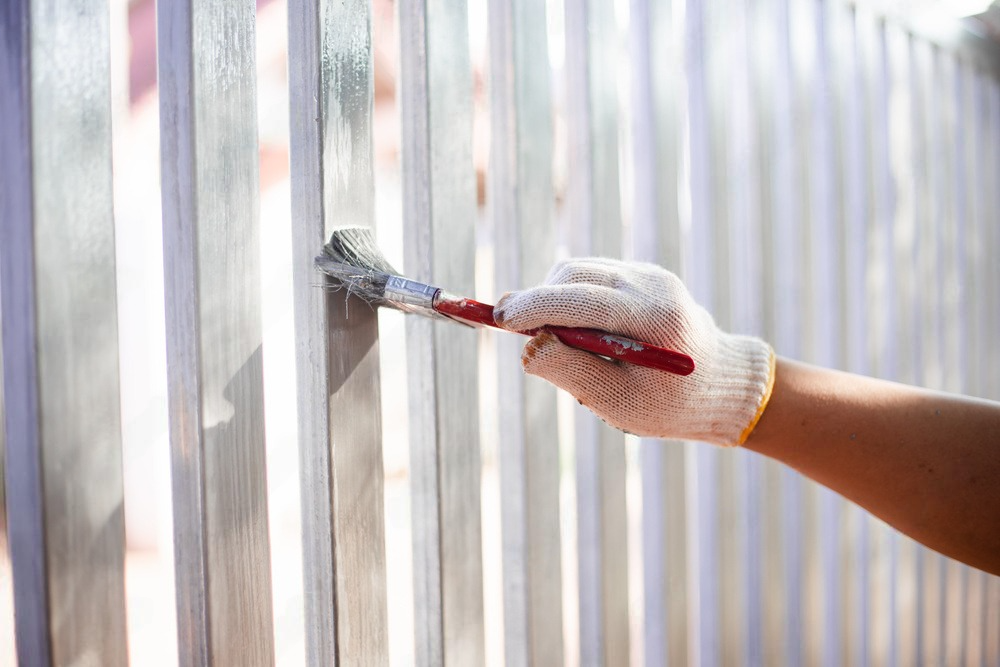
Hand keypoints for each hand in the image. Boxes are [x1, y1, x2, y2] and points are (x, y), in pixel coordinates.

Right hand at [494, 258, 774, 444]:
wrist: (723, 385)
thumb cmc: (670, 405)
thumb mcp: (619, 403)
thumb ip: (571, 372)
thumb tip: (527, 346)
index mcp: (654, 318)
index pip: (579, 299)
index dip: (533, 306)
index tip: (500, 319)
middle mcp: (653, 284)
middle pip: (573, 275)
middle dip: (537, 300)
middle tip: (512, 331)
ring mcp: (650, 274)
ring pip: (578, 272)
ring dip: (553, 300)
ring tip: (560, 345)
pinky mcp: (644, 275)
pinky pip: (591, 277)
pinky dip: (571, 299)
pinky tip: (582, 335)